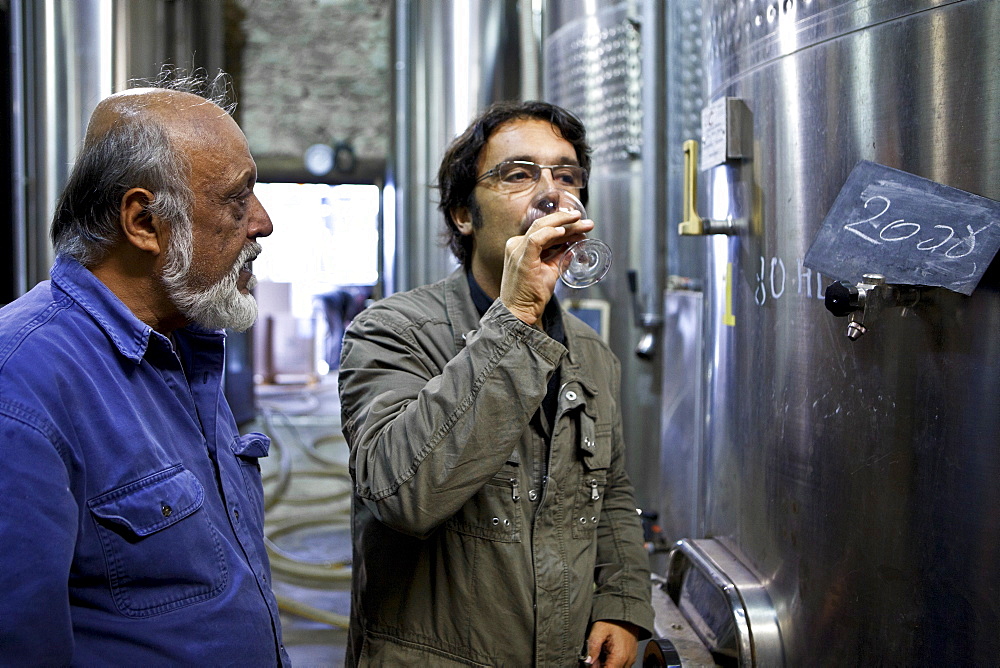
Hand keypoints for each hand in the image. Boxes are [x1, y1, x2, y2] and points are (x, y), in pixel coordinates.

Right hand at [499, 209, 593, 325]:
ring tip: (581, 223)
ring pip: (541, 227)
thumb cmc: (531, 296)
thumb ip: (560, 258)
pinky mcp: (522, 258)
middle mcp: (517, 245)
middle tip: (586, 222)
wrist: (519, 313)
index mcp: (522, 247)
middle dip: (567, 221)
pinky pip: (536, 239)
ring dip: (564, 223)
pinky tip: (563, 231)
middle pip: (544, 225)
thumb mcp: (550, 272)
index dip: (564, 225)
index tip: (581, 225)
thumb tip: (574, 249)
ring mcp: (517, 250)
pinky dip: (550, 232)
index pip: (545, 230)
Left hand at [582, 620, 640, 667]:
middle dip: (599, 666)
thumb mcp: (599, 630)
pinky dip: (611, 661)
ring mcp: (630, 658)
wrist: (627, 609)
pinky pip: (620, 664)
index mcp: (619, 657)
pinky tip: (605, 651)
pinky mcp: (630, 655)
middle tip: (593, 656)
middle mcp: (627, 660)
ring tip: (600, 651)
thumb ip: (592, 648)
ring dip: (605, 664)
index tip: (589, 663)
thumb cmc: (614, 618)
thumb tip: (587, 661)